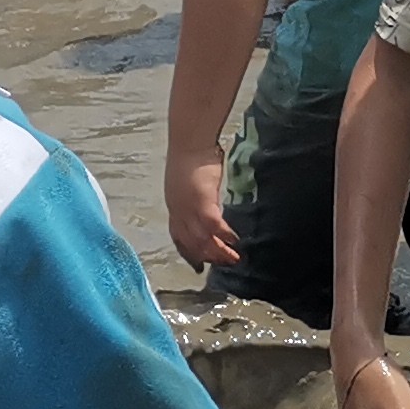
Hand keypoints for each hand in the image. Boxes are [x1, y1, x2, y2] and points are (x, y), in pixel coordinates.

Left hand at [164, 144, 238, 269]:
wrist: (190, 142)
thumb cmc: (191, 155)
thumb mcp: (186, 181)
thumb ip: (193, 195)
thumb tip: (204, 200)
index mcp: (174, 206)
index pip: (178, 237)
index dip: (188, 252)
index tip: (198, 265)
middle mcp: (178, 212)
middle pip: (192, 243)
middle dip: (207, 257)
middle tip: (223, 264)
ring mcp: (189, 209)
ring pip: (203, 240)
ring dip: (219, 252)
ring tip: (234, 258)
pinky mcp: (203, 202)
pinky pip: (214, 227)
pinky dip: (225, 236)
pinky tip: (235, 240)